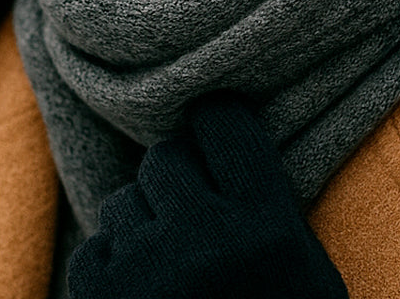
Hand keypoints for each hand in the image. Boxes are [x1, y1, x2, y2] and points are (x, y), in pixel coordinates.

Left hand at [67, 93, 348, 297]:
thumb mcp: (306, 277)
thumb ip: (268, 206)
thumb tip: (217, 127)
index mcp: (267, 229)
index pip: (222, 122)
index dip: (217, 124)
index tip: (215, 135)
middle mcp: (203, 242)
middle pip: (165, 159)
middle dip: (175, 185)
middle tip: (194, 224)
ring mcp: (143, 276)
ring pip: (123, 202)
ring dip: (142, 228)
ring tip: (170, 274)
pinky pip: (93, 248)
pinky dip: (113, 269)